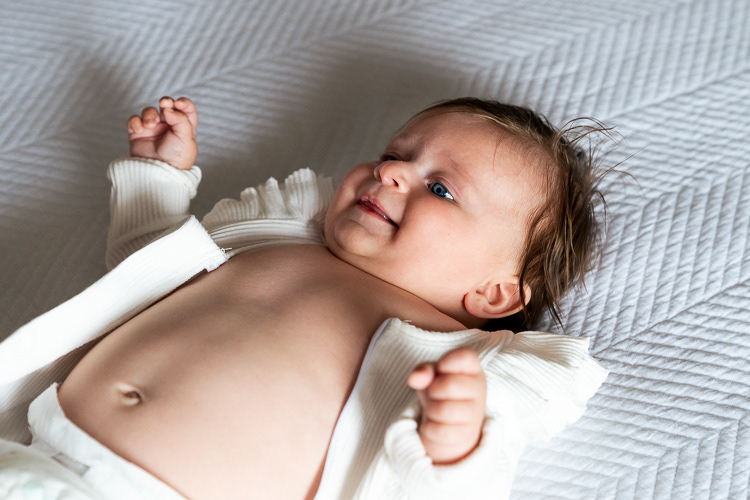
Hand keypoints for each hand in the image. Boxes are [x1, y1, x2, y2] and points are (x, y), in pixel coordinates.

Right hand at [127, 96, 197, 169]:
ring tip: (150, 125)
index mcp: (184, 128)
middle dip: (165, 101)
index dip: (183, 103)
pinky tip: (140, 129)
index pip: (186, 109)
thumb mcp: (186, 139)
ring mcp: (153, 129)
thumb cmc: (176, 159)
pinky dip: (136, 121)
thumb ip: (181, 120)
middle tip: (164, 104)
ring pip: (149, 111)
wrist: (158, 172)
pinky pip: (135, 120)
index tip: (178, 103)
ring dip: (149, 114)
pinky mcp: (138, 133)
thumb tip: (168, 109)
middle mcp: (169, 127)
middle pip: (167, 106)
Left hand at [407, 347, 486, 463]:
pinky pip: (440, 430)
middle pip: (449, 384)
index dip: (446, 361)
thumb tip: (414, 378)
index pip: (465, 356)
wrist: (449, 424)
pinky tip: (437, 424)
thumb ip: (423, 371)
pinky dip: (430, 428)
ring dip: (431, 410)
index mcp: (472, 368)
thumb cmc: (440, 391)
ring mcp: (475, 413)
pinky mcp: (467, 434)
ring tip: (436, 409)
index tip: (441, 369)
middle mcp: (479, 388)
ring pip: (443, 410)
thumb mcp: (430, 375)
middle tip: (436, 394)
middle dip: (433, 390)